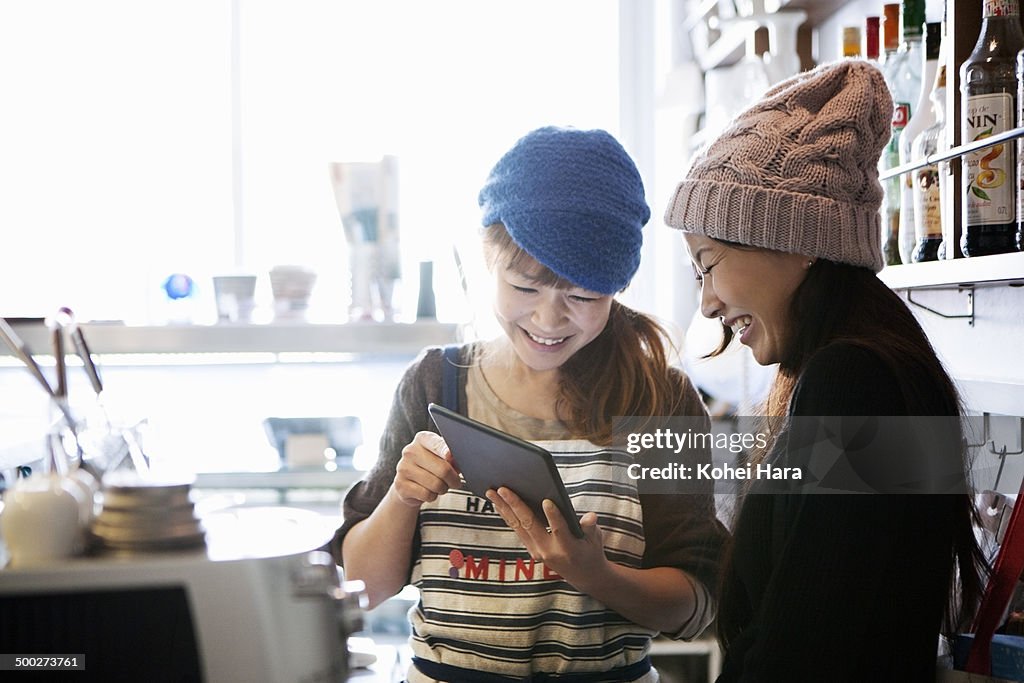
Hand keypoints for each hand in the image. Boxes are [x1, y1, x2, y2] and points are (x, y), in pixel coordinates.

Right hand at [390, 431, 461, 507]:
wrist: (408, 484)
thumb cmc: (430, 467)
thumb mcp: (442, 457)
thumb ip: (452, 457)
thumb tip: (457, 460)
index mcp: (422, 439)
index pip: (436, 443)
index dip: (444, 449)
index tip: (449, 454)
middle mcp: (410, 451)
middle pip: (443, 469)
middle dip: (453, 479)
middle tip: (454, 482)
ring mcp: (403, 468)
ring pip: (436, 484)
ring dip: (443, 489)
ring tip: (439, 486)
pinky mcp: (401, 485)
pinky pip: (427, 494)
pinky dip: (432, 496)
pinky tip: (428, 491)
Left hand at [485, 486, 607, 587]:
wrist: (583, 575)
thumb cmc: (591, 550)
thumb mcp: (595, 539)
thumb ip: (590, 527)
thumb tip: (590, 517)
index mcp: (569, 548)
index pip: (559, 530)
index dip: (553, 516)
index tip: (547, 501)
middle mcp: (549, 551)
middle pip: (530, 525)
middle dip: (515, 505)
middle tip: (502, 488)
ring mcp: (538, 551)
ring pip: (518, 527)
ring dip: (504, 508)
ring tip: (491, 492)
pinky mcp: (531, 549)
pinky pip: (517, 530)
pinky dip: (507, 515)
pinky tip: (498, 502)